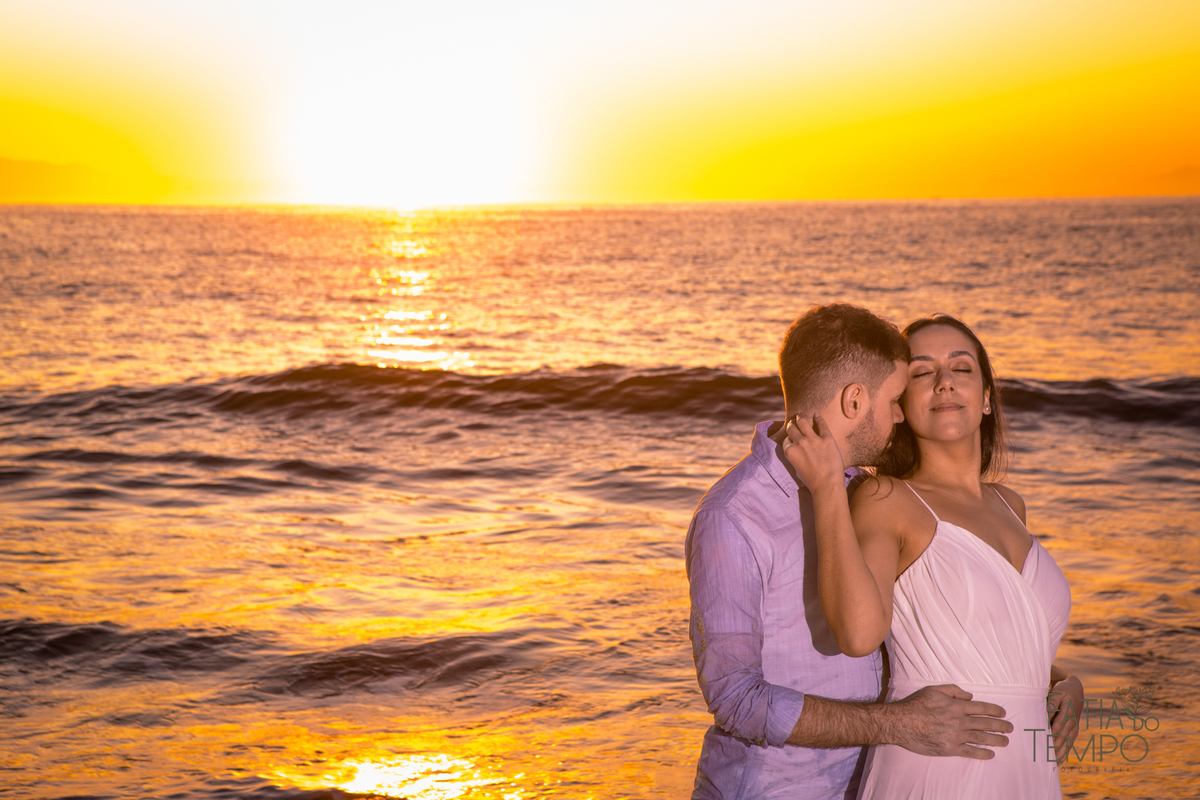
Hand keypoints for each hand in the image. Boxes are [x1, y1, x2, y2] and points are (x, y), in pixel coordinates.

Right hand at [782, 413, 844, 493]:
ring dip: (801, 418)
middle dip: (791, 425)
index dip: (789, 438)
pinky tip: (817, 415)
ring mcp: (813, 439)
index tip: (791, 437)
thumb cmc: (812, 481)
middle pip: (792, 429)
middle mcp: (799, 443)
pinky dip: (819, 418)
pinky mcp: (827, 439)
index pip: (786, 440)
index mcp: (790, 451)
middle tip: (793, 422)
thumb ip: (795, 457)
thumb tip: (798, 451)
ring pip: (803, 423)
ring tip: (801, 415)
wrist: (827, 484)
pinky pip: (822, 425)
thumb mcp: (796, 469)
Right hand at [885, 684, 1011, 758]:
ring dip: (996, 739)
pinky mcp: (950, 749)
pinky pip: (970, 752)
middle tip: (1010, 728)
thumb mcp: (933, 690)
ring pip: (981, 738)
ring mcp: (956, 736)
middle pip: (985, 724)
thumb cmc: (916, 705)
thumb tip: (970, 696)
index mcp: (957, 706)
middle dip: (1000, 726)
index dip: (995, 710)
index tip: (1003, 713)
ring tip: (1005, 741)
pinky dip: (982, 753)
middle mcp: (960, 721)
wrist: (902, 723)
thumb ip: (953, 691)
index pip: (982, 708)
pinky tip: (990, 754)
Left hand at [1047, 675, 1083, 761]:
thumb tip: (1046, 711)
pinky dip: (1064, 754)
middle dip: (1054, 748)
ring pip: (1067, 744)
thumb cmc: (1063, 691)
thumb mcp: (1058, 692)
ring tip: (1049, 764)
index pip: (1059, 725)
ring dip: (1059, 754)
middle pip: (1063, 737)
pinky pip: (1069, 745)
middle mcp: (1073, 723)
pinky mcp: (1074, 732)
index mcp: (1069, 712)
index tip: (1043, 742)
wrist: (1076, 690)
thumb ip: (1052, 702)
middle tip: (1043, 757)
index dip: (1052, 734)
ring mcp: (1074, 729)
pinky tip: (1057, 762)